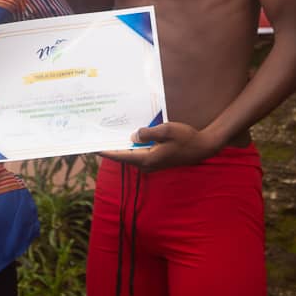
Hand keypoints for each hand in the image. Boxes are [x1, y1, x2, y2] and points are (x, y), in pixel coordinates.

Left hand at [100, 122, 219, 172]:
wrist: (203, 147)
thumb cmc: (186, 138)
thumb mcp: (167, 131)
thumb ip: (148, 133)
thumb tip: (133, 135)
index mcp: (147, 159)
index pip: (120, 156)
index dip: (105, 151)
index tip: (92, 146)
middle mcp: (146, 164)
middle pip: (123, 156)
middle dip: (111, 146)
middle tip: (97, 135)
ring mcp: (151, 163)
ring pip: (130, 154)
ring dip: (121, 144)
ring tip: (109, 133)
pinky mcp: (155, 159)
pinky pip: (139, 152)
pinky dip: (132, 145)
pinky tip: (128, 134)